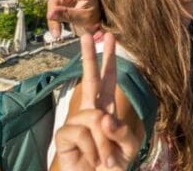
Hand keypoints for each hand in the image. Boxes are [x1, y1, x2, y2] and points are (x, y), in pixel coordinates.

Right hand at [23, 0, 100, 37]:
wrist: (92, 24)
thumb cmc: (93, 17)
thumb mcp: (85, 18)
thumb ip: (69, 15)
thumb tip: (50, 14)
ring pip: (52, 1)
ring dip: (52, 16)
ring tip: (58, 33)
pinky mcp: (58, 1)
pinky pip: (52, 11)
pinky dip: (53, 23)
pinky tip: (57, 33)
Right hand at [54, 33, 140, 169]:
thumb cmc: (112, 166)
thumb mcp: (128, 149)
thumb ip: (121, 132)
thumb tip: (101, 117)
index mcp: (107, 111)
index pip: (108, 81)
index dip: (108, 61)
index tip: (109, 39)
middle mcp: (90, 113)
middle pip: (88, 80)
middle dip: (89, 57)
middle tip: (87, 35)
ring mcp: (75, 123)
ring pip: (94, 118)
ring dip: (104, 142)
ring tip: (103, 158)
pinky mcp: (64, 136)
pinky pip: (81, 133)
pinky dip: (92, 149)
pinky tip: (89, 158)